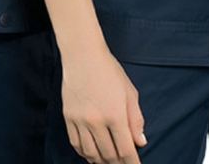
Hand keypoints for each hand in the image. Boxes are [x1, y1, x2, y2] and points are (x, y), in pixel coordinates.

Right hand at [60, 44, 147, 162]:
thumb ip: (136, 119)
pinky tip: (91, 153)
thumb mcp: (129, 92)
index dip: (132, 163)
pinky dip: (85, 153)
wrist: (82, 55)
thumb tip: (140, 142)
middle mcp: (96, 121)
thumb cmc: (109, 70)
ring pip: (91, 154)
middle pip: (108, 155)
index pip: (125, 150)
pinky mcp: (68, 117)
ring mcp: (80, 120)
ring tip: (108, 162)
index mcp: (115, 114)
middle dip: (118, 163)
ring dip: (101, 161)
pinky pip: (76, 144)